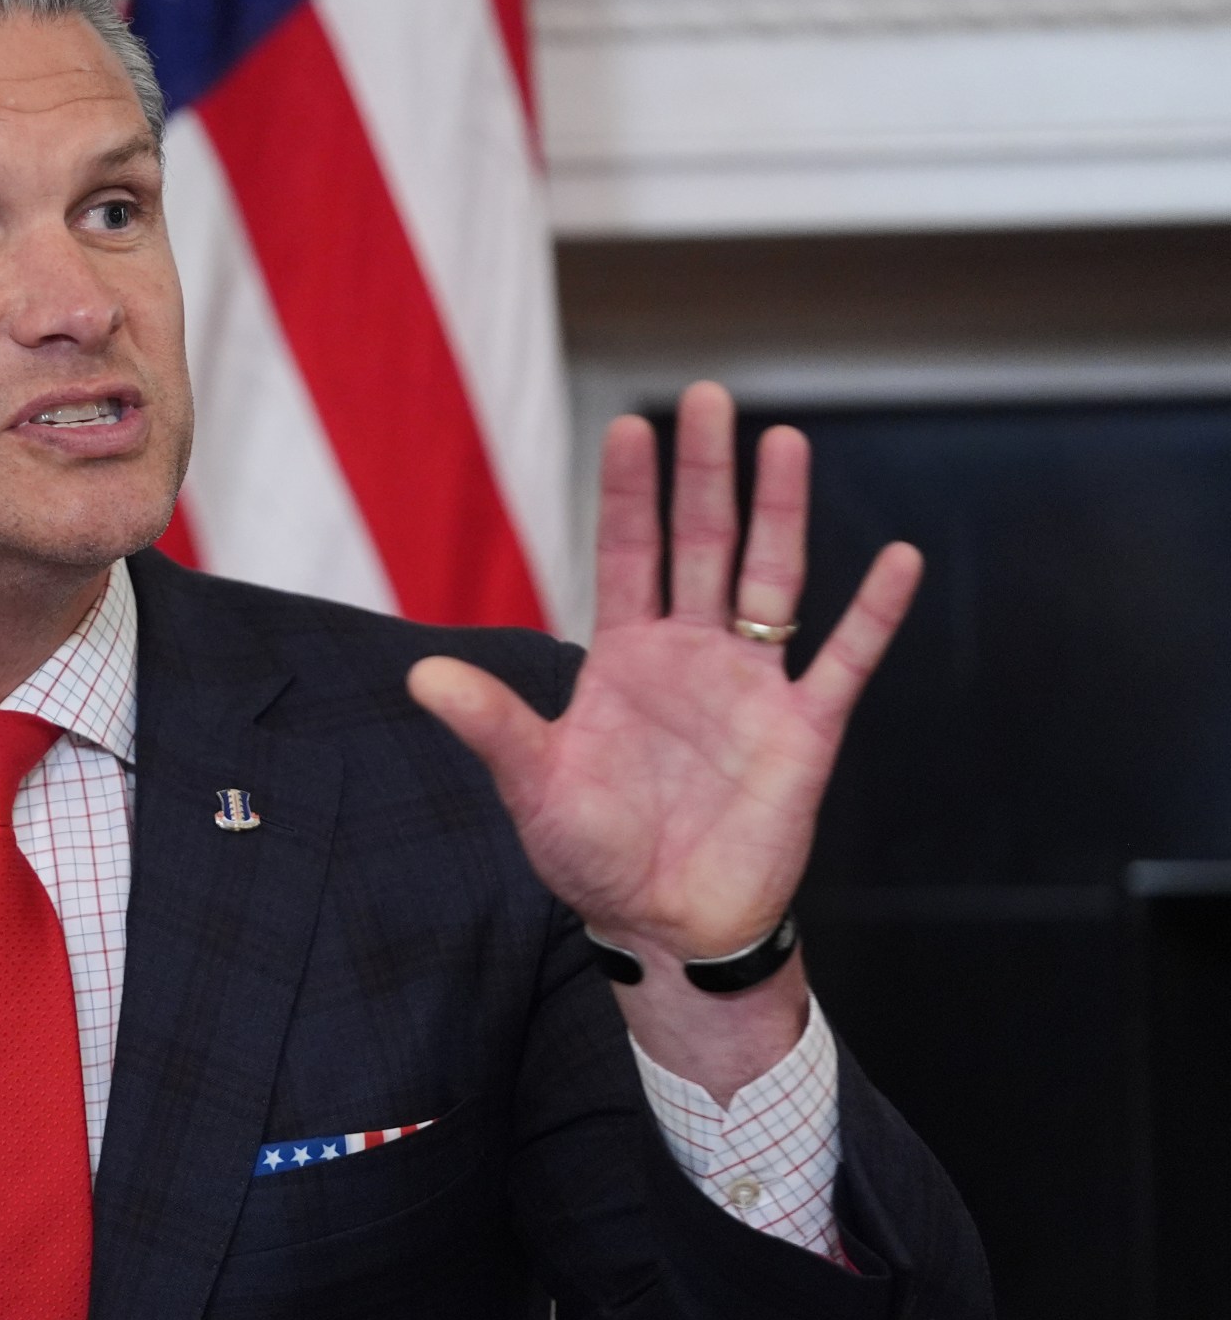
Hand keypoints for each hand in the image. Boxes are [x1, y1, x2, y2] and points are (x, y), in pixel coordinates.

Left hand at [409, 382, 920, 966]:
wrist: (666, 924)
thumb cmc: (596, 855)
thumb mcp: (534, 785)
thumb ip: (490, 724)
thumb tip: (419, 673)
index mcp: (624, 658)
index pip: (628, 554)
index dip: (631, 493)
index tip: (632, 424)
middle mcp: (691, 655)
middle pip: (702, 545)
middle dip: (704, 474)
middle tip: (710, 395)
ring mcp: (751, 687)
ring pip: (773, 581)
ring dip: (781, 514)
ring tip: (784, 442)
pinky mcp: (803, 732)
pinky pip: (844, 662)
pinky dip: (873, 613)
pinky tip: (898, 558)